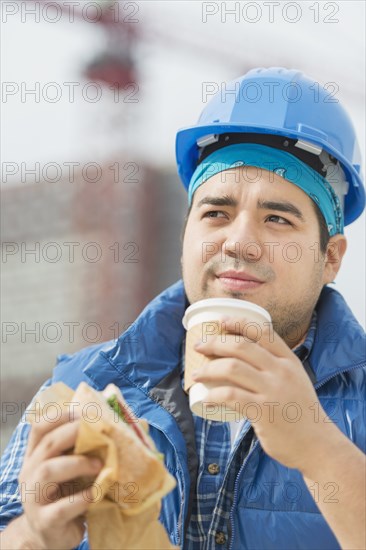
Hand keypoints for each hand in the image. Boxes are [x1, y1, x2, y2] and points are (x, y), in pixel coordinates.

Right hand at [18, 411, 102, 549]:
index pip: (40, 427)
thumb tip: (134, 422)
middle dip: (74, 433)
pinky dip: (81, 498)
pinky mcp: (45, 521)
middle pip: (47, 444)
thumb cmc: (66, 494)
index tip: (84, 412)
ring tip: (99, 465)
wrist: (48, 536)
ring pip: (48, 471)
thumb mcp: (72, 468)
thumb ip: (89, 446)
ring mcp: (34, 497)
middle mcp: (30, 472)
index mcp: (36, 455)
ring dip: (77, 463)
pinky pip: (61, 508)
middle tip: (99, 432)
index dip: (61, 415)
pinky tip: (96, 494)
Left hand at [192, 317, 332, 471]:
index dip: (238, 322)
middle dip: (214, 343)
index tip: (220, 322)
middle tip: (199, 348)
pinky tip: (206, 401)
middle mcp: (281, 371)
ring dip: (208, 369)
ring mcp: (272, 390)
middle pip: (241, 346)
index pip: (262, 331)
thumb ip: (276, 367)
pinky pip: (230, 396)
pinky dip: (213, 397)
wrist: (317, 445)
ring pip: (232, 368)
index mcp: (289, 360)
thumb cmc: (301, 412)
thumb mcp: (295, 380)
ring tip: (196, 375)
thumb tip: (245, 357)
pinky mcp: (263, 411)